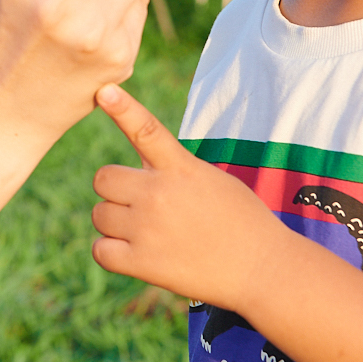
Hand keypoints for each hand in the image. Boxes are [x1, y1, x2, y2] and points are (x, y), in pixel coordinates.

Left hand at [90, 84, 287, 311]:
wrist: (263, 270)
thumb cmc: (239, 221)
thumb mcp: (209, 179)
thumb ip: (171, 168)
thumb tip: (137, 161)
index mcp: (181, 169)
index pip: (146, 130)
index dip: (123, 108)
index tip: (104, 91)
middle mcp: (160, 193)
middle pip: (103, 178)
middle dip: (117, 192)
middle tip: (143, 206)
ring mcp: (148, 228)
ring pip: (99, 214)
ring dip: (115, 223)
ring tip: (148, 233)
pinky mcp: (143, 263)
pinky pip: (100, 251)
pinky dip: (112, 253)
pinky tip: (136, 254)